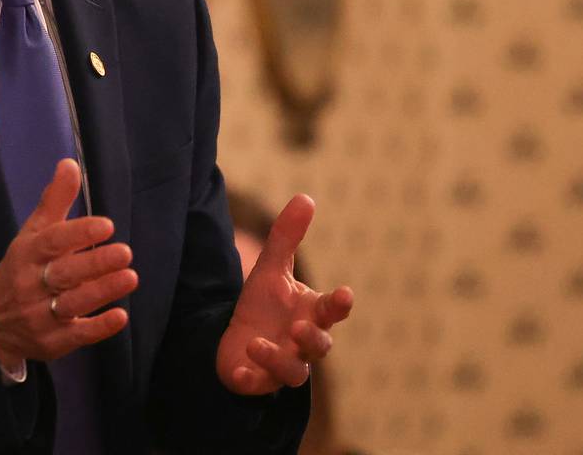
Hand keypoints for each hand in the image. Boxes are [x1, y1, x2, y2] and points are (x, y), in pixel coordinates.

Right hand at [0, 159, 138, 370]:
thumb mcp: (32, 234)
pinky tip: (121, 316)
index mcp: (26, 254)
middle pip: (64, 274)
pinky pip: (77, 336)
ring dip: (102, 291)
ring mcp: (40, 316)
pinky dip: (99, 328)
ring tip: (131, 277)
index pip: (52, 242)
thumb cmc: (21, 268)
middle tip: (125, 252)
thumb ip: (54, 201)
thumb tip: (70, 163)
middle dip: (95, 264)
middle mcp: (31, 285)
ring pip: (72, 304)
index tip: (106, 225)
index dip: (78, 233)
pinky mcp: (52, 342)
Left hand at [216, 194, 353, 393]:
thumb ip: (287, 237)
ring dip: (276, 359)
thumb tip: (305, 197)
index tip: (345, 294)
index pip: (332, 311)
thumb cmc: (264, 306)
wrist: (237, 342)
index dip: (339, 304)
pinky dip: (250, 381)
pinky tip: (240, 372)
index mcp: (311, 315)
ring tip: (256, 343)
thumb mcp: (271, 269)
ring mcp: (283, 366)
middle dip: (312, 338)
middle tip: (300, 326)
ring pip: (292, 371)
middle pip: (320, 346)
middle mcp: (303, 344)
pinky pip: (258, 386)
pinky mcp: (259, 382)